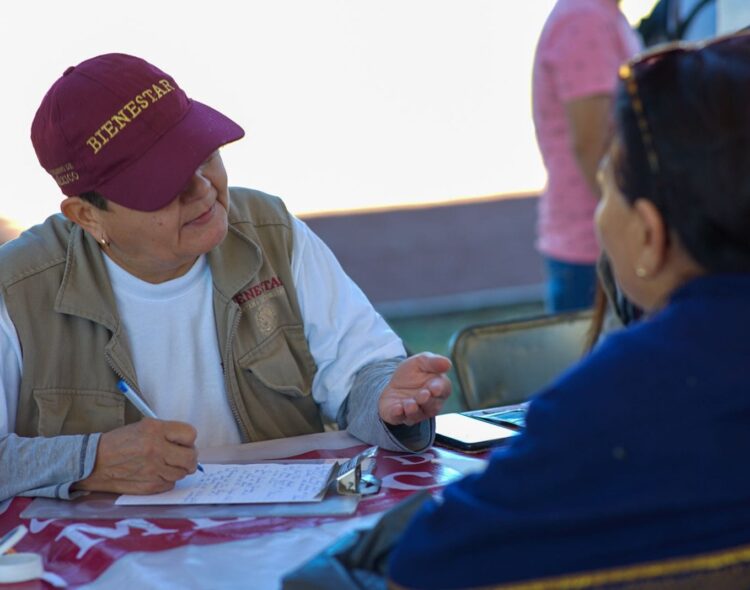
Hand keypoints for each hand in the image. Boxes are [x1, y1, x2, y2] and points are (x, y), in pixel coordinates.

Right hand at [74, 418, 198, 494]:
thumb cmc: (118, 443)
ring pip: (182, 473)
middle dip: (190, 458)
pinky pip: (169, 484)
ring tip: (164, 465)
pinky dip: (166, 480)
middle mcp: (156, 449)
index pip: (190, 434)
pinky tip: (155, 474)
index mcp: (155, 429)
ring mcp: (153, 469)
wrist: (93, 462)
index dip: (188, 440)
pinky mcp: (149, 486)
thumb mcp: (143, 426)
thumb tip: (187, 443)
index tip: (184, 442)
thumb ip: (166, 432)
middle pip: (191, 457)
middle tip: (182, 457)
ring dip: (177, 470)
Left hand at [378, 352, 451, 425]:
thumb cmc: (412, 372)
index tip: (435, 388)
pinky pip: (399, 418)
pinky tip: (397, 409)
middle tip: (423, 394)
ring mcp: (414, 412)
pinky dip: (398, 414)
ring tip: (410, 404)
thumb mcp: (421, 361)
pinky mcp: (398, 416)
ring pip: (417, 415)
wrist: (391, 382)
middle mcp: (429, 404)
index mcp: (438, 388)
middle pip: (432, 406)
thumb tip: (447, 364)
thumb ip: (433, 362)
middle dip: (427, 401)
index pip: (443, 390)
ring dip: (414, 410)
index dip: (439, 389)